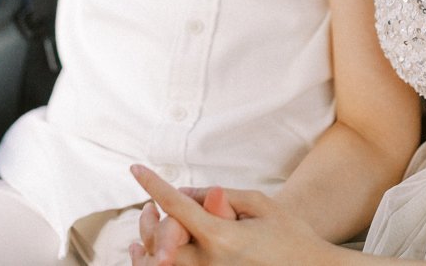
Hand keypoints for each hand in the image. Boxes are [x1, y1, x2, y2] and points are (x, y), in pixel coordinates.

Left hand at [128, 165, 339, 265]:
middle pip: (160, 244)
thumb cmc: (290, 235)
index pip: (176, 207)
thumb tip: (187, 192)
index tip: (136, 168)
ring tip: (144, 231)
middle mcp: (210, 265)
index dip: (152, 184)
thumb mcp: (259, 205)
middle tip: (147, 208)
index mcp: (222, 238)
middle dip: (148, 223)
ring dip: (147, 248)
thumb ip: (221, 197)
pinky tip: (151, 256)